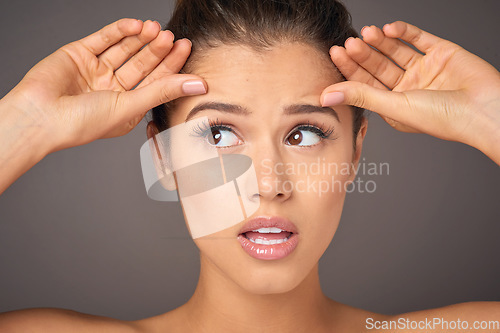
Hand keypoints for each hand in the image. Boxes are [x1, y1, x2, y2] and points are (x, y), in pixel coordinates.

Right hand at [3, 18, 205, 151]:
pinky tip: (136, 25)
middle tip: (170, 36)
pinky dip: (120, 30)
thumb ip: (164, 92)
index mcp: (127, 106)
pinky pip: (104, 38)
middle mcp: (113, 88)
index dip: (171, 65)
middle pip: (142, 64)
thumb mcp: (130, 107)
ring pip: (125, 49)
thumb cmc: (82, 122)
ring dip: (141, 38)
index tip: (185, 47)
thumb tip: (200, 84)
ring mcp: (96, 71)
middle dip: (157, 49)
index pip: (156, 82)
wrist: (39, 116)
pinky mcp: (79, 54)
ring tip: (155, 28)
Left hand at [321, 21, 499, 158]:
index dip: (350, 68)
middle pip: (377, 66)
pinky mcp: (441, 53)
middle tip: (348, 42)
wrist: (484, 108)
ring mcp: (424, 70)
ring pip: (395, 51)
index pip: (365, 84)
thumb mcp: (394, 106)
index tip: (335, 52)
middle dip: (362, 54)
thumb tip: (326, 95)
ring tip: (366, 32)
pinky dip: (403, 31)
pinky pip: (418, 38)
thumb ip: (360, 96)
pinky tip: (388, 28)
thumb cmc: (442, 117)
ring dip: (380, 41)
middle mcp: (407, 88)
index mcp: (394, 105)